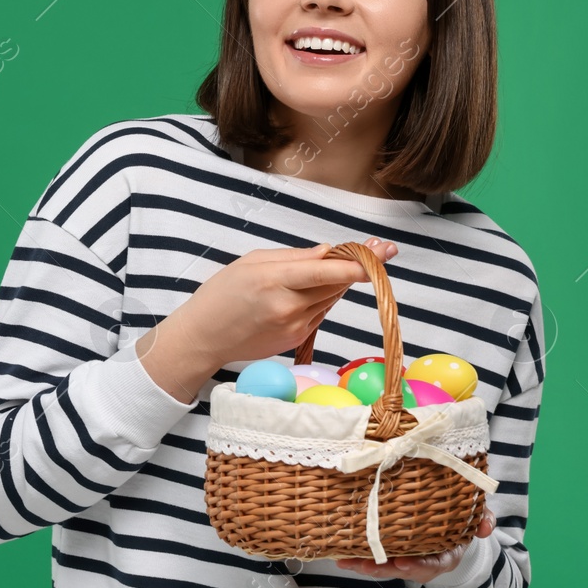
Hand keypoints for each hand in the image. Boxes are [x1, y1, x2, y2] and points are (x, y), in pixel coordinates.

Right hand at [173, 237, 399, 367]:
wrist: (204, 337)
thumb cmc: (221, 294)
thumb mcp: (250, 262)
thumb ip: (292, 257)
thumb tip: (327, 253)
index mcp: (273, 280)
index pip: (325, 271)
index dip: (357, 263)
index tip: (382, 252)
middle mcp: (288, 306)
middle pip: (336, 283)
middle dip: (358, 266)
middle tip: (381, 248)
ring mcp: (295, 326)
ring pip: (331, 298)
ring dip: (337, 281)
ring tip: (328, 268)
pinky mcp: (297, 339)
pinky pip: (319, 313)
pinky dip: (320, 299)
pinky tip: (304, 293)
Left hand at [334, 505, 495, 582]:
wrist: (447, 521)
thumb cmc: (457, 518)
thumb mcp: (472, 517)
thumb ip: (481, 518)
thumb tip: (486, 527)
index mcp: (445, 553)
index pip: (434, 564)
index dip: (419, 566)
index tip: (404, 564)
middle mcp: (422, 559)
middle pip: (402, 568)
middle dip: (382, 568)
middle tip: (364, 565)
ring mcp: (404, 556)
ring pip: (383, 564)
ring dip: (363, 564)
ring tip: (345, 561)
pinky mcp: (388, 550)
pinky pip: (372, 555)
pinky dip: (356, 555)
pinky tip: (339, 554)